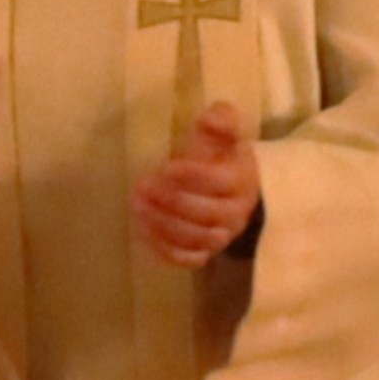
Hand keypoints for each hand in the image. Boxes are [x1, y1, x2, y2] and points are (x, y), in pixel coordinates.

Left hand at [129, 97, 263, 268]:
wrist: (233, 187)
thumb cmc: (221, 154)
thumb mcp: (225, 130)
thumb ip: (221, 119)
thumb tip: (210, 119)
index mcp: (241, 180)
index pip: (219, 183)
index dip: (192, 176)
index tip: (166, 166)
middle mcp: (236, 213)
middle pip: (206, 214)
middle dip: (170, 201)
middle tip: (142, 187)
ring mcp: (222, 236)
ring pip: (196, 238)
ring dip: (162, 224)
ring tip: (137, 206)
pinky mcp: (206, 253)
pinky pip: (188, 259)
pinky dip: (164, 250)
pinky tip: (142, 230)